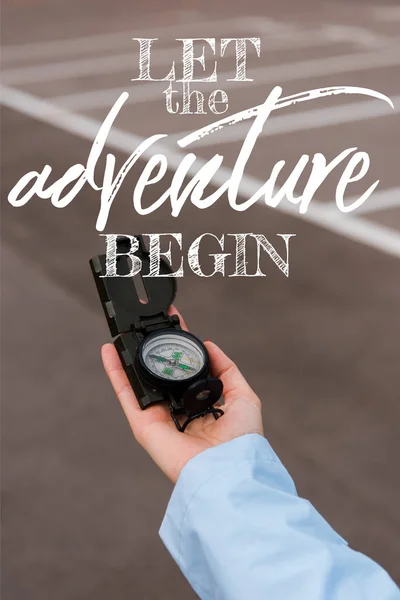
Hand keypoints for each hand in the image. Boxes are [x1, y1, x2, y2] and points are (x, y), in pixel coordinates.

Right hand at [101, 307, 263, 482]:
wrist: (226, 468)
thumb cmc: (240, 439)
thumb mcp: (242, 395)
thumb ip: (226, 369)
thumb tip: (208, 344)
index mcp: (200, 402)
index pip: (186, 367)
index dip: (180, 343)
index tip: (174, 320)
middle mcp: (177, 408)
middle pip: (160, 372)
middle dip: (153, 346)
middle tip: (146, 321)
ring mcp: (158, 415)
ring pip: (139, 380)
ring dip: (129, 356)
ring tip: (123, 330)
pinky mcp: (142, 424)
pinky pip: (126, 393)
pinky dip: (115, 371)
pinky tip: (109, 350)